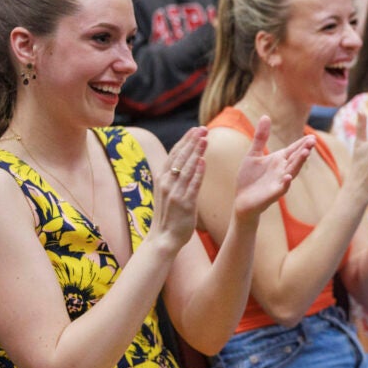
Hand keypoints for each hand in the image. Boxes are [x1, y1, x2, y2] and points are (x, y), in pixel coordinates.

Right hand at [152, 127, 207, 253]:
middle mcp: (166, 183)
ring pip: (186, 168)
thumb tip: (187, 162)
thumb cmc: (169, 215)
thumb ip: (176, 177)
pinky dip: (197, 173)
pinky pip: (192, 185)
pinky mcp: (183, 204)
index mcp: (162, 178)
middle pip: (180, 157)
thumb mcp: (169, 192)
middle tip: (203, 129)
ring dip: (196, 152)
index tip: (195, 129)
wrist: (164, 238)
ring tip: (205, 139)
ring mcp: (174, 193)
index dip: (185, 141)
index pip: (174, 154)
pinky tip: (203, 161)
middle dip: (192, 141)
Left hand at [232, 115, 314, 218]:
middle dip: (304, 150)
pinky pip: (281, 188)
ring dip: (299, 163)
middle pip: (295, 159)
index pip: (293, 150)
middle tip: (312, 141)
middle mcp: (282, 170)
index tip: (312, 137)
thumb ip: (261, 137)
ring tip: (305, 153)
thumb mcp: (253, 154)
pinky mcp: (273, 194)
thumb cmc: (249, 178)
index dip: (302, 144)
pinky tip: (287, 176)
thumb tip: (266, 116)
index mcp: (279, 160)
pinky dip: (285, 182)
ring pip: (292, 171)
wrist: (242, 200)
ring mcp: (279, 182)